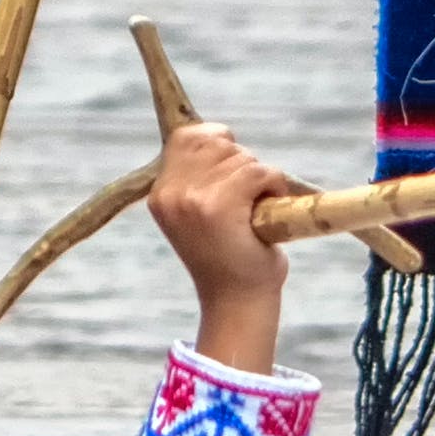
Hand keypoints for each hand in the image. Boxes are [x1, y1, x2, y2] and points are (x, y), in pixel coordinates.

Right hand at [147, 118, 297, 361]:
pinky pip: (258, 171)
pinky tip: (270, 209)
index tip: (232, 171)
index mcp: (160, 194)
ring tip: (257, 209)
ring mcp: (191, 199)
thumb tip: (222, 132)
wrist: (238, 303)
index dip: (217, 142)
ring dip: (260, 176)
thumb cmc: (230, 256)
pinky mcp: (218, 206)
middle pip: (216, 141)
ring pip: (240, 156)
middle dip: (241, 160)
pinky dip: (274, 185)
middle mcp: (169, 193)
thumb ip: (199, 174)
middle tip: (248, 197)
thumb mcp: (200, 212)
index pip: (186, 136)